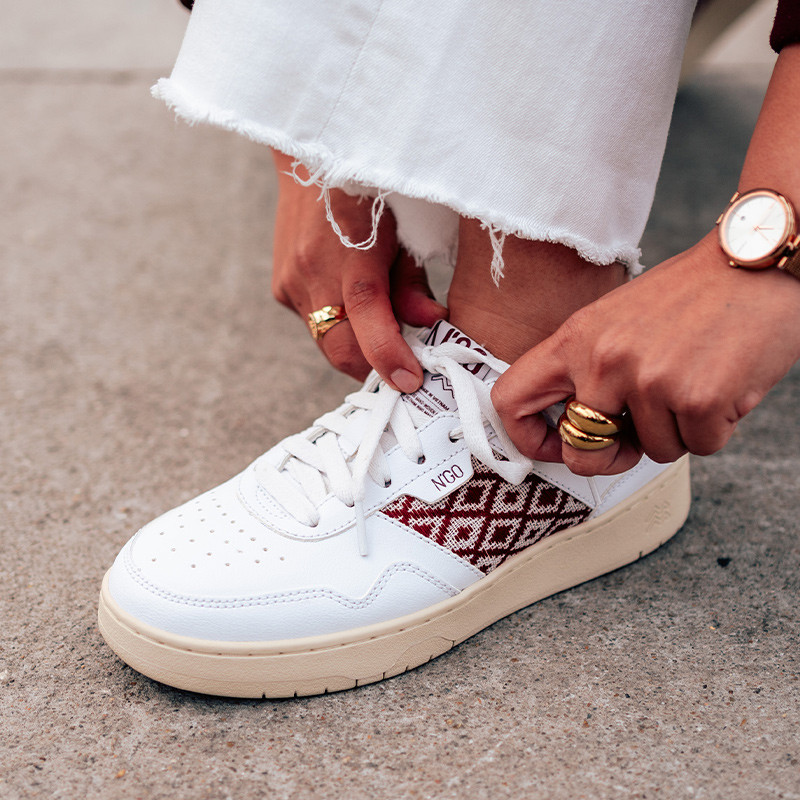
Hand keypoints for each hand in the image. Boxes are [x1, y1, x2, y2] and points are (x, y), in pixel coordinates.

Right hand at [271, 151, 446, 389]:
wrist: (309, 157)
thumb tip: (431, 324)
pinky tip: (352, 304)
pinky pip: (315, 323)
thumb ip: (412, 282)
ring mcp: (291, 281)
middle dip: (372, 367)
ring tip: (382, 334)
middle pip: (340, 346)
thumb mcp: (403, 229)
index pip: (366, 310)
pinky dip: (339, 326)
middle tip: (403, 371)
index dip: (387, 353)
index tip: (410, 381)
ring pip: (327, 341)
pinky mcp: (281, 288)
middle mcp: (312, 269)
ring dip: (356, 348)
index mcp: (351, 247)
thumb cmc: (369, 190)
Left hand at [491, 234, 799, 474]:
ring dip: (677, 431)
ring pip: (653, 451)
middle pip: (580, 451)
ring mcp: (649, 380)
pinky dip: (715, 428)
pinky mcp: (697, 398)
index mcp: (575, 339)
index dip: (528, 438)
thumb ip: (586, 367)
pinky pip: (699, 447)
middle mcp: (604, 360)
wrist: (757, 260)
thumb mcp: (615, 319)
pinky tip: (722, 386)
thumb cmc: (689, 294)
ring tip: (694, 382)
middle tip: (635, 439)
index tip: (557, 445)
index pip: (510, 400)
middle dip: (611, 457)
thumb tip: (574, 427)